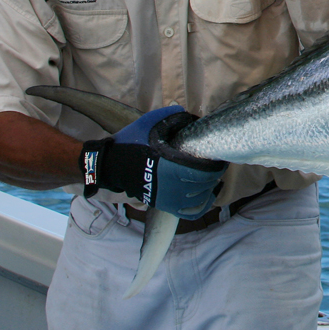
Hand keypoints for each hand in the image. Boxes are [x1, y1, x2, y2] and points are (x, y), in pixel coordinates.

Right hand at [80, 105, 226, 219]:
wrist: (109, 164)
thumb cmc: (130, 142)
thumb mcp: (150, 122)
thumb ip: (174, 117)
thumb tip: (193, 118)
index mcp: (169, 164)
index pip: (203, 171)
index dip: (215, 166)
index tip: (219, 158)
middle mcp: (169, 184)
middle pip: (204, 185)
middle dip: (214, 175)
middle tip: (217, 165)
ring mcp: (166, 197)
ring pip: (198, 200)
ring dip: (209, 188)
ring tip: (211, 178)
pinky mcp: (162, 204)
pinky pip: (189, 212)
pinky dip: (201, 205)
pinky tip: (206, 194)